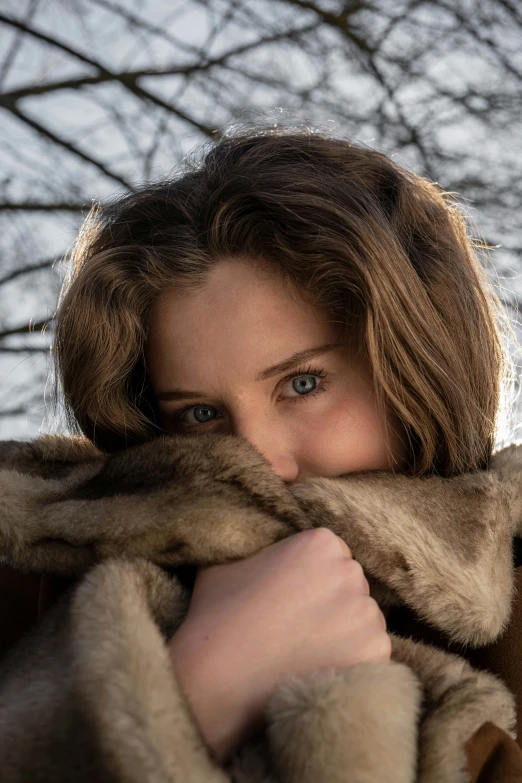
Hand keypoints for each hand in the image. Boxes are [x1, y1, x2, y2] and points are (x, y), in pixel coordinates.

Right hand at [168, 528, 389, 763]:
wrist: (219, 676)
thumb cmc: (217, 617)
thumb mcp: (226, 562)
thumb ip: (253, 547)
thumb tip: (256, 547)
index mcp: (320, 542)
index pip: (330, 556)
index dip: (309, 581)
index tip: (290, 600)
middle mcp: (350, 570)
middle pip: (349, 586)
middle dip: (330, 604)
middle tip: (297, 628)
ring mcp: (366, 612)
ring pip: (362, 620)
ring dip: (343, 634)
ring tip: (305, 653)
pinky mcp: (377, 651)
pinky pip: (370, 654)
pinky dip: (351, 663)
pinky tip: (318, 671)